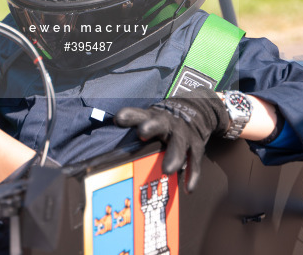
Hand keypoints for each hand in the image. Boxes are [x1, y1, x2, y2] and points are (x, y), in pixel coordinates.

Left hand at [114, 88, 228, 191]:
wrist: (193, 114)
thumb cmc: (161, 125)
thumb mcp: (148, 122)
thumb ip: (132, 138)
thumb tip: (106, 163)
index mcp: (151, 117)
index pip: (138, 114)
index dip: (130, 115)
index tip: (119, 119)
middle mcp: (167, 123)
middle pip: (158, 123)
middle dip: (151, 127)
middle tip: (142, 132)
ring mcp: (183, 133)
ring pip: (179, 143)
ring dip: (173, 155)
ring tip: (167, 170)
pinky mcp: (196, 145)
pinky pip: (194, 160)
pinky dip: (192, 174)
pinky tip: (188, 189)